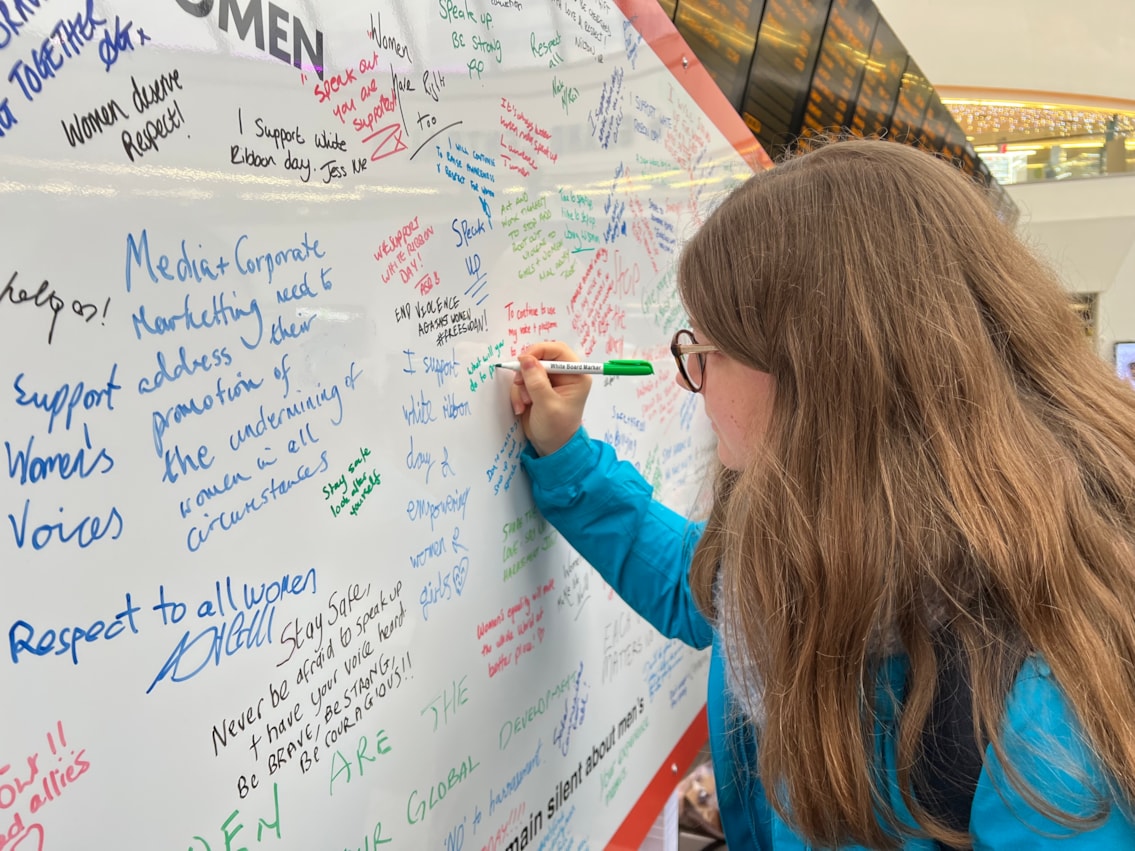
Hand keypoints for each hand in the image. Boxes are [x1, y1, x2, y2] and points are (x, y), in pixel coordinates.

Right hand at [508, 341, 591, 455]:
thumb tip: (525, 359)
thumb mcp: (547, 405)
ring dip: (521, 385)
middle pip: (540, 357)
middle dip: (527, 371)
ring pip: (528, 369)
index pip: (558, 350)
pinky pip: (522, 380)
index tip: (524, 360)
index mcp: (576, 375)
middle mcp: (564, 375)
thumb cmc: (556, 428)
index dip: (539, 351)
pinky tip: (522, 407)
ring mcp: (549, 380)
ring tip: (524, 403)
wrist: (550, 447)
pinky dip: (518, 392)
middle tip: (519, 383)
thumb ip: (536, 381)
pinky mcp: (537, 387)